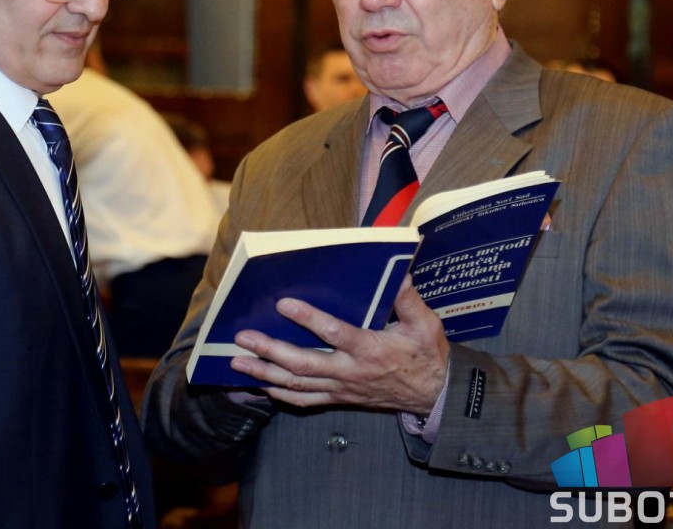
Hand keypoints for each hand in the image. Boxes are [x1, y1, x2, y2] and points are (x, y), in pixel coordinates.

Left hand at [230, 275, 448, 413]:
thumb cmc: (426, 355)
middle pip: (303, 364)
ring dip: (265, 373)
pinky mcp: (340, 398)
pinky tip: (261, 385)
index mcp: (369, 349)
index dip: (307, 319)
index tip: (283, 304)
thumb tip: (399, 271)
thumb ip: (408, 299)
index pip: (333, 334)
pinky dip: (281, 394)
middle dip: (269, 350)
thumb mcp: (424, 324)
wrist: (435, 395)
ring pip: (297, 384)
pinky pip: (305, 400)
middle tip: (242, 337)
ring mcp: (342, 388)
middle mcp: (350, 372)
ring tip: (237, 361)